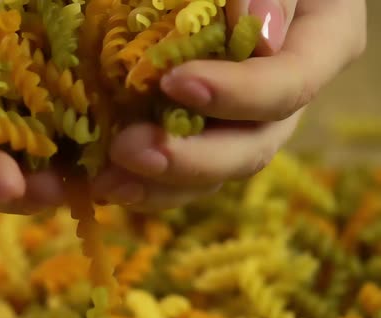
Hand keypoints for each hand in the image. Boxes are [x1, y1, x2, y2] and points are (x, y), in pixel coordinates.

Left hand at [92, 0, 366, 210]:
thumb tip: (260, 29)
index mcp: (317, 48)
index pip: (289, 84)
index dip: (237, 93)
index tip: (175, 82)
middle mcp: (279, 101)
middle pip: (250, 148)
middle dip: (189, 159)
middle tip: (130, 150)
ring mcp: (241, 126)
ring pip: (211, 175)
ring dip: (157, 185)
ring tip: (107, 183)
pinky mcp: (203, 138)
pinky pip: (180, 176)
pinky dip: (140, 183)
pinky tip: (102, 183)